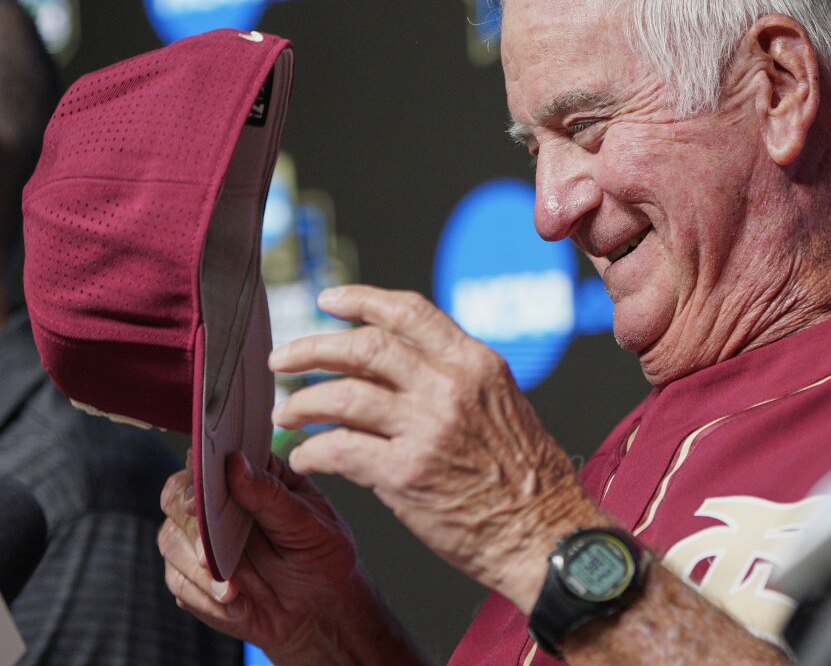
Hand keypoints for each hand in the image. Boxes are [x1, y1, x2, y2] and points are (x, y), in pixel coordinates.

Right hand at [157, 450, 362, 654]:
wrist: (319, 608)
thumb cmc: (321, 555)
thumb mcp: (308, 523)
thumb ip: (270, 494)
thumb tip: (236, 463)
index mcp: (251, 476)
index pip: (209, 461)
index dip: (197, 476)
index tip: (197, 501)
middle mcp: (220, 503)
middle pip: (175, 498)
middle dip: (189, 528)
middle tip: (208, 556)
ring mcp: (203, 540)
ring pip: (171, 542)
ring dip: (198, 572)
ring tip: (234, 590)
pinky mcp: (195, 576)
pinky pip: (180, 583)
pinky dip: (206, 599)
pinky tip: (239, 606)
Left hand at [269, 285, 605, 611]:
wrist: (543, 533)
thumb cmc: (527, 479)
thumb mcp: (502, 404)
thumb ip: (455, 379)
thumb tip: (399, 366)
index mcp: (476, 364)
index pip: (409, 311)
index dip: (361, 300)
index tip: (329, 300)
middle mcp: (451, 387)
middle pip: (365, 346)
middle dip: (312, 347)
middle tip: (283, 359)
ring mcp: (428, 429)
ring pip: (342, 395)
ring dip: (302, 402)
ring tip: (286, 413)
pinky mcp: (406, 474)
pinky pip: (339, 450)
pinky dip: (312, 451)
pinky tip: (304, 457)